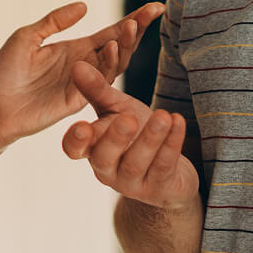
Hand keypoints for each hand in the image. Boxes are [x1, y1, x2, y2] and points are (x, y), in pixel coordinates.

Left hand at [0, 0, 164, 147]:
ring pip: (116, 62)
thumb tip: (85, 6)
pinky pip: (100, 82)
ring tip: (132, 25)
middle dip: (137, 28)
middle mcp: (86, 65)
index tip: (155, 7)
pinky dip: (109, 64)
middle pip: (120, 45)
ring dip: (126, 44)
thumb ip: (54, 21)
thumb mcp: (26, 37)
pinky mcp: (78, 100)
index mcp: (76, 48)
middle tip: (154, 12)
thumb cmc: (4, 73)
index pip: (111, 33)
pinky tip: (112, 47)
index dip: (133, 20)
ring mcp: (84, 83)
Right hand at [61, 59, 198, 209]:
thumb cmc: (136, 134)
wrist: (170, 171)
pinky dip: (172, 142)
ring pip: (137, 162)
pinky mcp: (159, 188)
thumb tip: (77, 65)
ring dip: (150, 138)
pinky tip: (178, 121)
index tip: (82, 126)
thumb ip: (97, 89)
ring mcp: (133, 183)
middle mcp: (107, 170)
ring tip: (163, 116)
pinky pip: (164, 165)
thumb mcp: (117, 109)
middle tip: (129, 118)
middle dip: (116, 138)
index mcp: (92, 149)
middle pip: (104, 157)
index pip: (74, 149)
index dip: (76, 141)